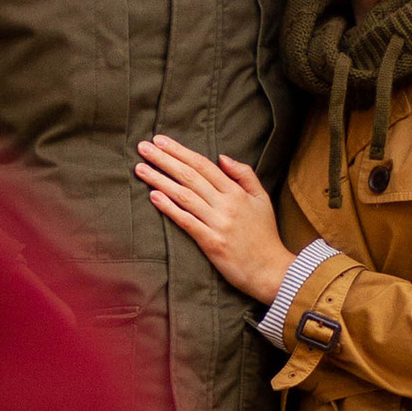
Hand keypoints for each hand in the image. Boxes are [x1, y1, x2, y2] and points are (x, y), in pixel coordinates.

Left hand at [136, 135, 292, 302]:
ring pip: (184, 196)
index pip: (203, 165)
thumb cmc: (264, 234)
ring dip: (159, 180)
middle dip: (164, 159)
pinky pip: (186, 221)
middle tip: (143, 147)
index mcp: (236, 192)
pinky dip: (169, 208)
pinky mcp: (211, 243)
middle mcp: (226, 204)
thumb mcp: (262, 198)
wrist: (271, 270)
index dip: (180, 151)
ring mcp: (218, 223)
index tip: (160, 140)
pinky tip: (153, 196)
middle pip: (190, 176)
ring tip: (140, 169)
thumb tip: (222, 157)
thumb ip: (245, 175)